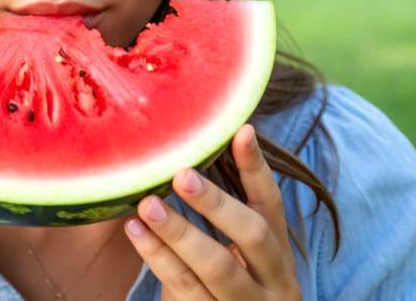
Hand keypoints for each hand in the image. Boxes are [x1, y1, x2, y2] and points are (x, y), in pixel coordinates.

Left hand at [123, 124, 300, 299]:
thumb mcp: (237, 262)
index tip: (241, 131)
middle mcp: (273, 283)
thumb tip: (182, 162)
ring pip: (217, 269)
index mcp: (279, 257)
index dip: (257, 169)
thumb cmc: (227, 295)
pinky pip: (186, 291)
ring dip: (179, 233)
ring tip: (146, 204)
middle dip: (216, 204)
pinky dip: (159, 260)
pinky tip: (137, 233)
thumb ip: (222, 223)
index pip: (272, 206)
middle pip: (253, 236)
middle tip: (180, 176)